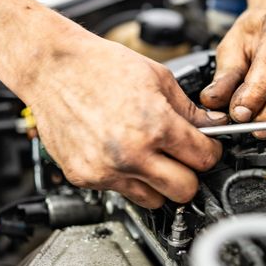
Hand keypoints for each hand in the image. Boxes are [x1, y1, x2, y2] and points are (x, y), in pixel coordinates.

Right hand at [25, 30, 227, 208]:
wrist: (52, 67)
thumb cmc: (101, 65)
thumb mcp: (158, 77)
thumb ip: (189, 109)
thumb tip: (213, 125)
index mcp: (155, 125)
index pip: (204, 159)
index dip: (211, 151)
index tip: (207, 148)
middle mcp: (131, 154)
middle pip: (184, 190)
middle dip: (190, 173)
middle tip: (183, 157)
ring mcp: (106, 170)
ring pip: (153, 200)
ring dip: (159, 182)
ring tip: (150, 156)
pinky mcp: (85, 178)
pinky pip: (120, 192)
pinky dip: (127, 178)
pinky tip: (121, 153)